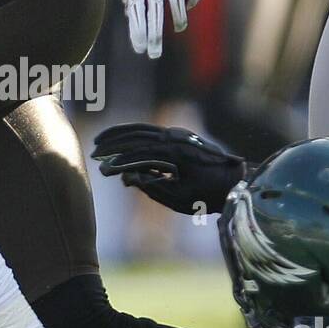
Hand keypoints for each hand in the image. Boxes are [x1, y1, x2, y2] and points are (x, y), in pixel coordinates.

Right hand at [92, 122, 245, 214]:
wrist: (234, 181)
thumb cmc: (208, 195)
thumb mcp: (179, 198)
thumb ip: (152, 187)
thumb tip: (128, 177)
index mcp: (174, 153)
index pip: (138, 154)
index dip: (118, 162)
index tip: (102, 169)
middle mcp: (174, 138)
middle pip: (136, 136)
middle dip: (113, 143)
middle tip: (94, 151)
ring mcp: (178, 135)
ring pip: (142, 129)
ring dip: (121, 134)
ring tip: (102, 140)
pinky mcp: (180, 136)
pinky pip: (151, 131)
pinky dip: (134, 133)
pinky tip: (122, 139)